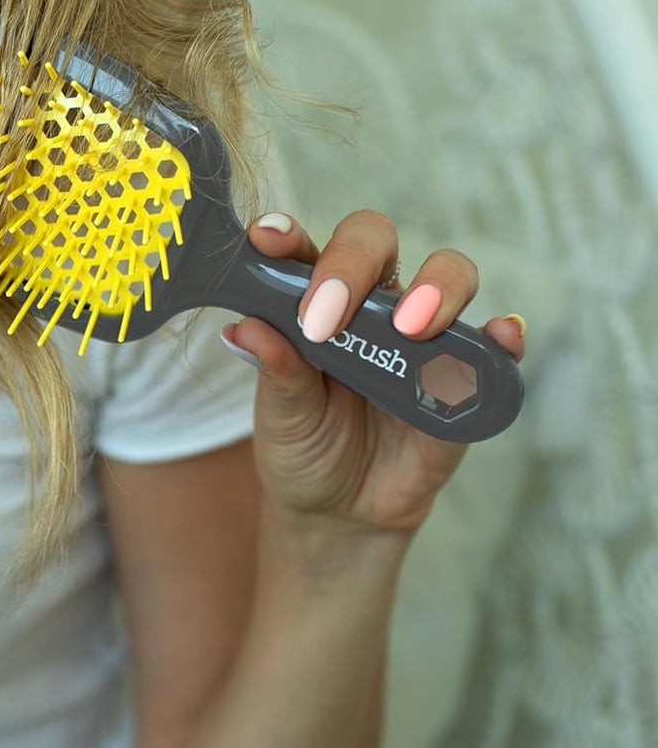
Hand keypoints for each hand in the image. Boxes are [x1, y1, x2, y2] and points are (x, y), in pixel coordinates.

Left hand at [221, 210, 526, 537]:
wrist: (340, 511)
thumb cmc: (301, 444)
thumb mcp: (280, 415)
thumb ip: (275, 371)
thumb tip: (245, 330)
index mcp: (313, 301)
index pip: (304, 249)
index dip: (287, 236)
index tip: (267, 239)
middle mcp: (369, 305)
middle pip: (375, 243)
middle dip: (355, 261)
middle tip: (333, 312)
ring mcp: (422, 337)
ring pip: (447, 275)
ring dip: (435, 288)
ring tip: (412, 327)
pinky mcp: (464, 380)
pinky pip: (493, 350)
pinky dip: (502, 336)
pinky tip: (503, 335)